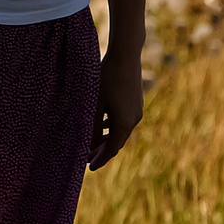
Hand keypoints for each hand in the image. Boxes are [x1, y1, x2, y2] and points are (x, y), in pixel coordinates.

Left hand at [90, 54, 144, 168]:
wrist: (126, 54)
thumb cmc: (106, 78)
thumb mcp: (95, 104)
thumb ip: (93, 127)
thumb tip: (90, 146)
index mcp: (124, 123)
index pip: (111, 149)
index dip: (100, 159)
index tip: (89, 168)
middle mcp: (133, 119)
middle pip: (117, 142)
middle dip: (102, 151)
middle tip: (87, 160)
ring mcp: (136, 110)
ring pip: (120, 131)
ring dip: (106, 139)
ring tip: (93, 145)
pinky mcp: (135, 101)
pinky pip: (123, 121)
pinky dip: (112, 127)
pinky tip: (102, 125)